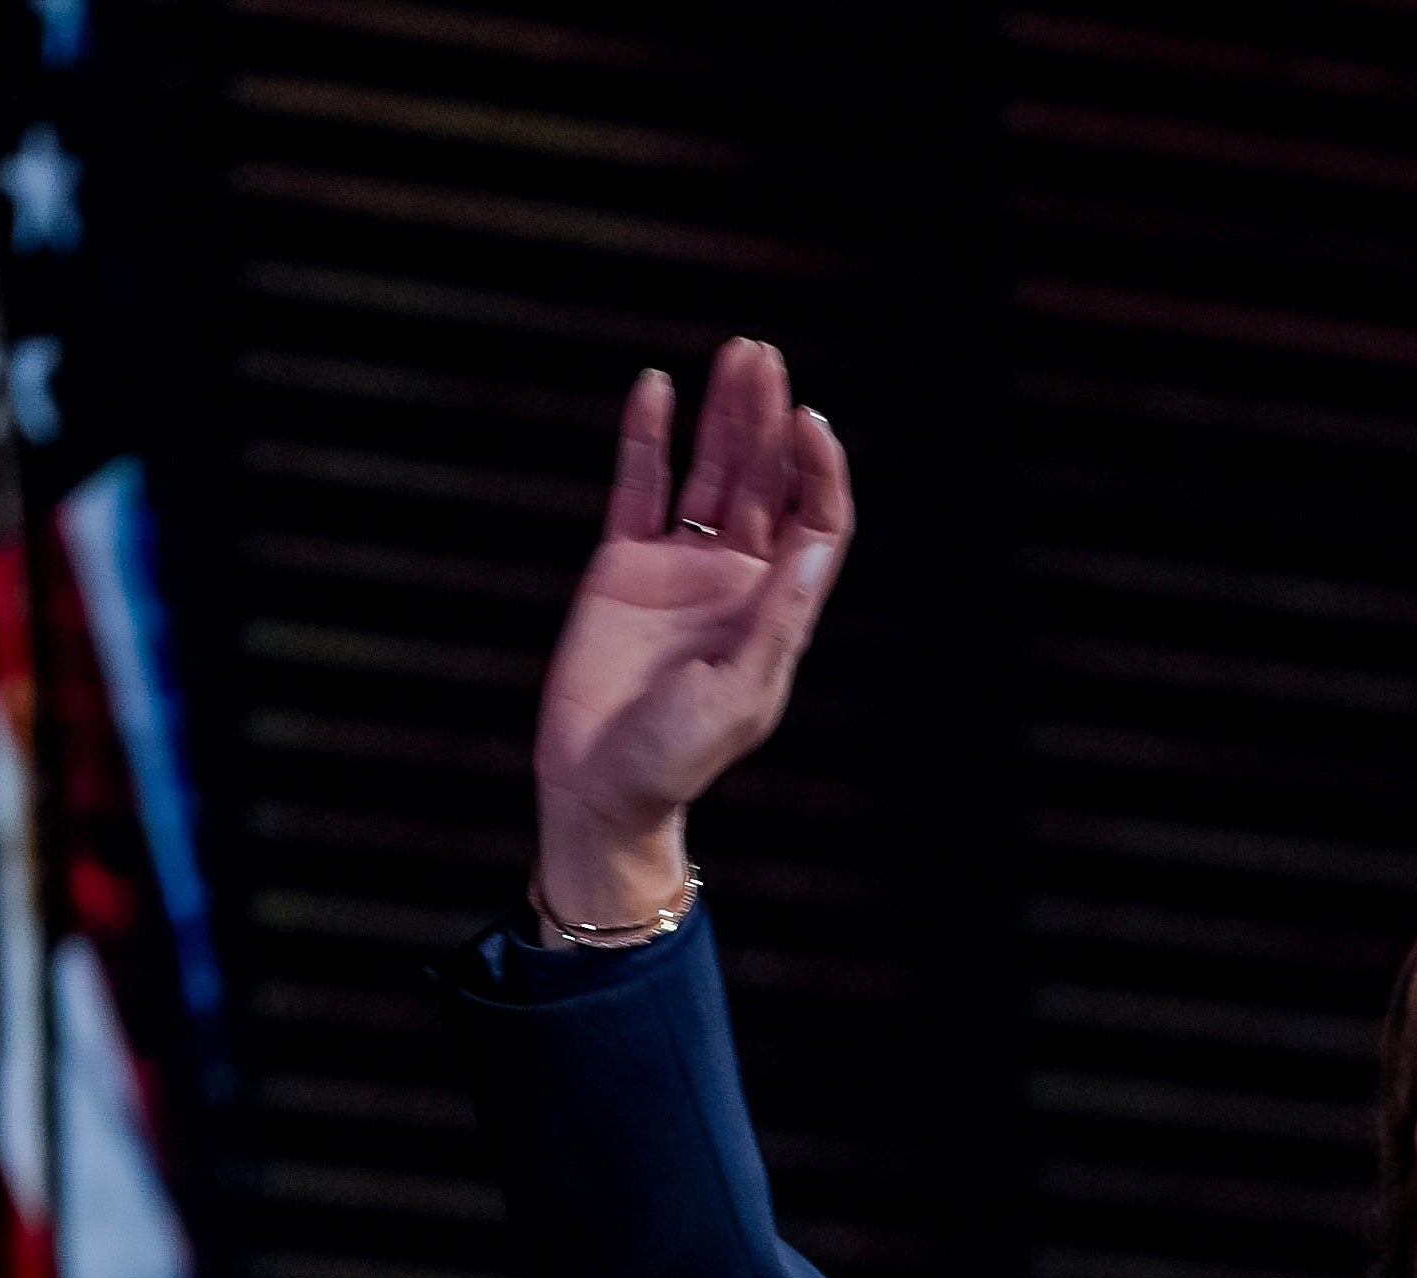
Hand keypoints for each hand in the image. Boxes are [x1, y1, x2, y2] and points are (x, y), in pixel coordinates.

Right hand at [529, 336, 853, 926]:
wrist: (598, 784)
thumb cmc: (677, 756)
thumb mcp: (740, 692)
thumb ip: (779, 617)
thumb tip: (818, 542)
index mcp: (777, 608)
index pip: (814, 519)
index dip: (817, 468)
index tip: (807, 420)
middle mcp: (735, 577)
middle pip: (764, 480)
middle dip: (768, 420)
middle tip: (764, 358)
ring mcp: (679, 566)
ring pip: (709, 471)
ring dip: (724, 416)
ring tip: (735, 355)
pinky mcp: (622, 563)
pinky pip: (638, 487)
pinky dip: (648, 439)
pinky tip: (658, 390)